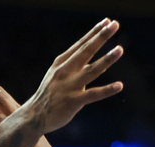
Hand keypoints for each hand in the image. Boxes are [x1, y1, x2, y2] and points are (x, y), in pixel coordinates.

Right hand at [25, 18, 122, 133]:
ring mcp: (69, 86)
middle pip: (86, 50)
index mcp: (61, 63)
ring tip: (120, 49)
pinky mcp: (73, 101)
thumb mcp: (57, 74)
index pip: (81, 44)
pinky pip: (93, 94)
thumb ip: (72, 64)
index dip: (94, 32)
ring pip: (92, 70)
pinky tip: (119, 86)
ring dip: (106, 59)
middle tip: (114, 24)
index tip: (107, 22)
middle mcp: (65, 71)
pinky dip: (107, 90)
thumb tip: (89, 52)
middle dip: (101, 37)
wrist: (35, 116)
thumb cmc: (50, 94)